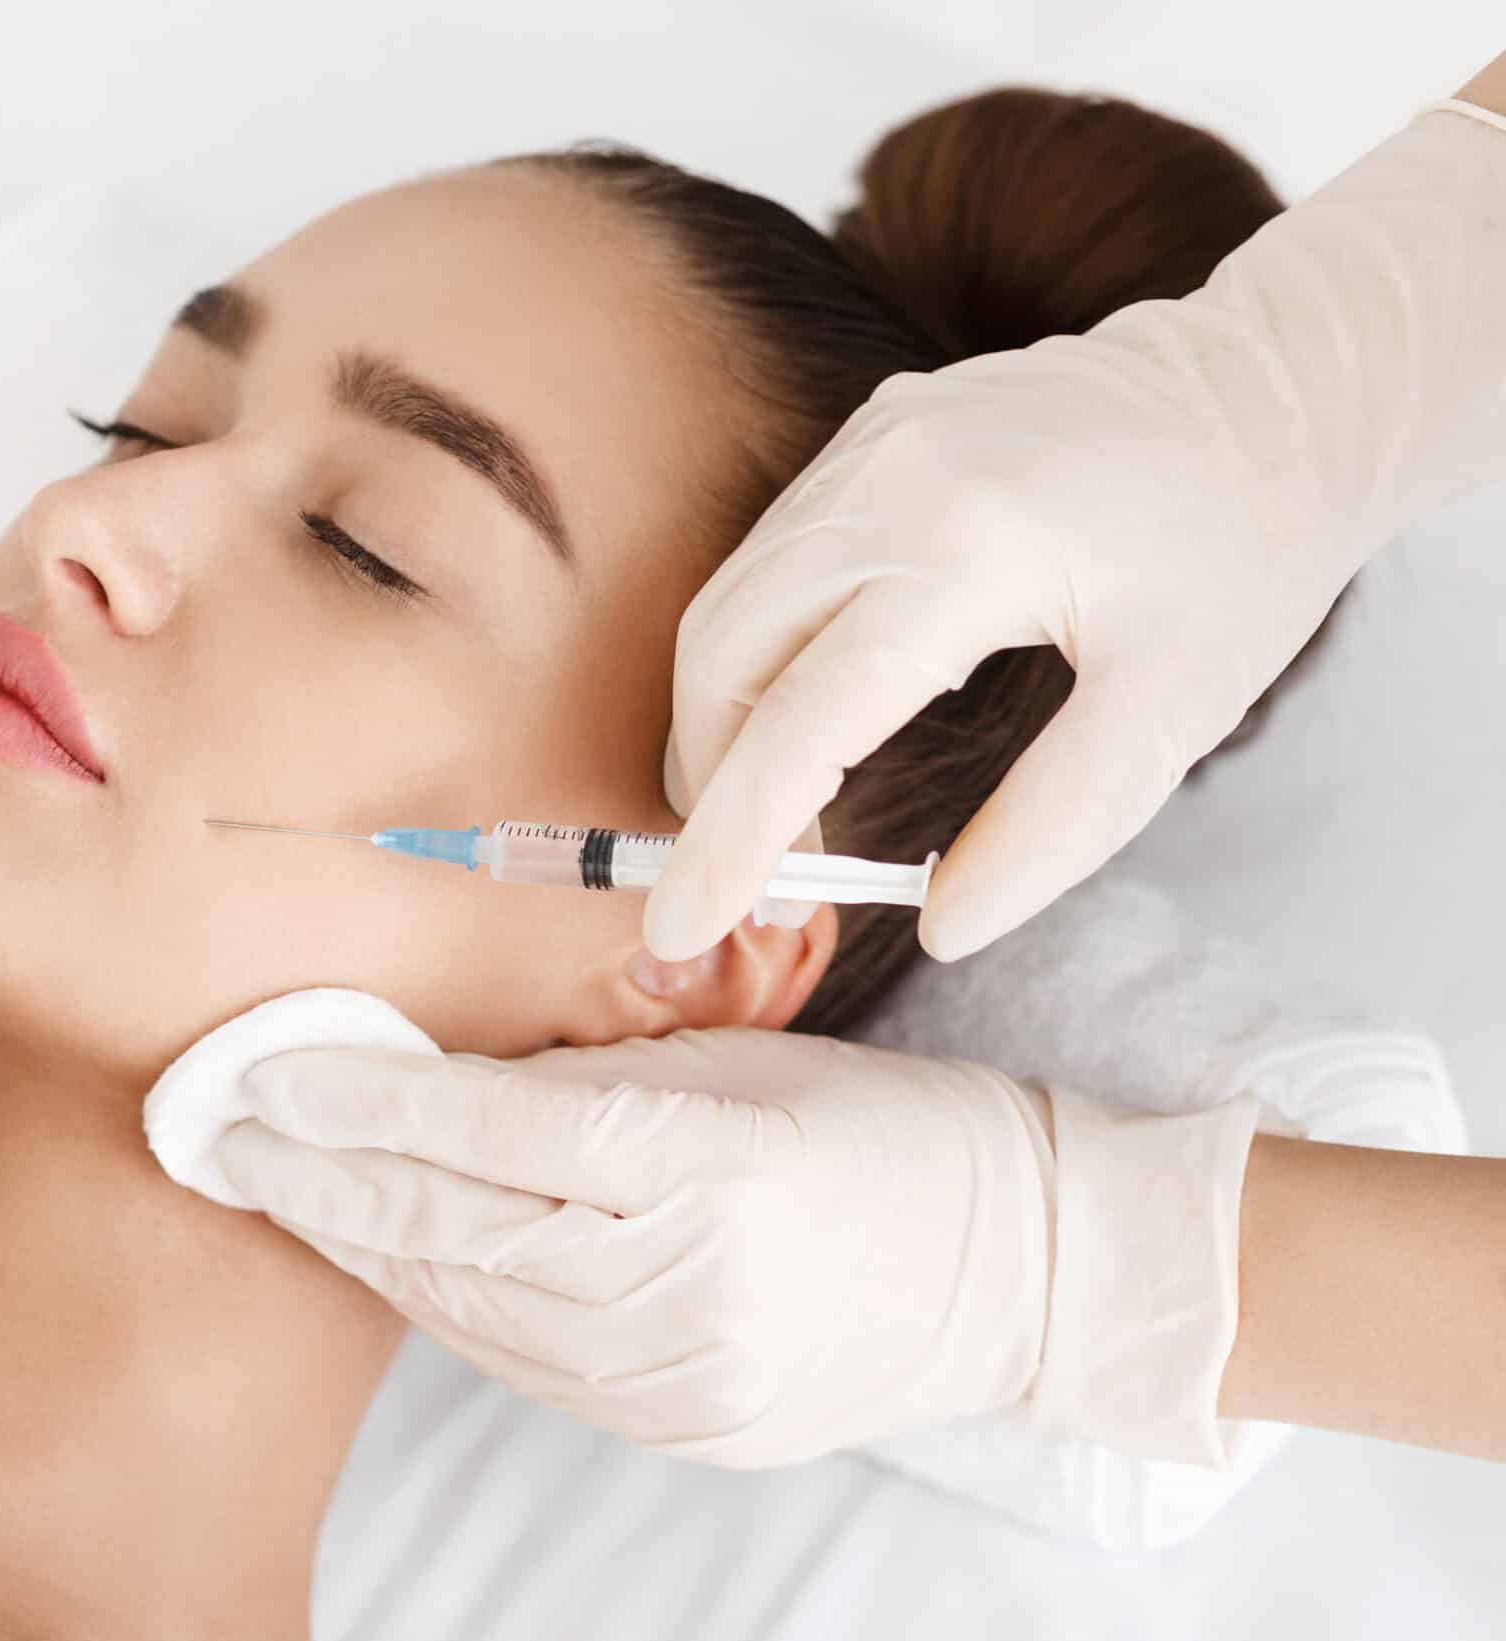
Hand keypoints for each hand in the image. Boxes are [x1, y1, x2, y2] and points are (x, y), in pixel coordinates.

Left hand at [209, 1027, 1261, 1468]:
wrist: (1023, 1267)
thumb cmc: (877, 1124)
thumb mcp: (735, 1058)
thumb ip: (584, 1069)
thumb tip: (431, 1071)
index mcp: (717, 1163)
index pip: (491, 1132)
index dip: (362, 1102)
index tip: (263, 1074)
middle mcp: (697, 1284)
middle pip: (459, 1230)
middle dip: (325, 1181)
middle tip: (223, 1134)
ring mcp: (691, 1378)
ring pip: (475, 1310)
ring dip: (367, 1247)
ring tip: (285, 1190)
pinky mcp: (690, 1430)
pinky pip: (528, 1365)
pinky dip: (446, 1306)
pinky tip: (389, 1258)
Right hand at [642, 101, 1505, 964]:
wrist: (1281, 386)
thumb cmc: (1248, 550)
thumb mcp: (1180, 707)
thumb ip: (1056, 826)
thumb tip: (940, 929)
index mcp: (969, 551)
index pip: (800, 726)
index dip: (731, 842)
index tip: (686, 927)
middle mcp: (888, 482)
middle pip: (723, 662)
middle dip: (716, 786)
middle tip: (771, 885)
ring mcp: (867, 446)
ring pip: (727, 608)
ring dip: (728, 724)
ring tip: (790, 818)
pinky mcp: (869, 435)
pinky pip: (769, 561)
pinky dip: (759, 657)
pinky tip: (817, 718)